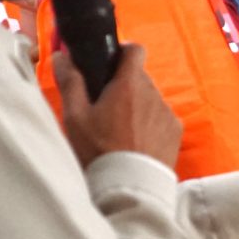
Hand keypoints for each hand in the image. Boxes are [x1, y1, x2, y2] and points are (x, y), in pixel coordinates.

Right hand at [56, 43, 181, 168]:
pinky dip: (148, 124)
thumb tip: (62, 56)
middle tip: (103, 105)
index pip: (134, 50)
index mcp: (129, 85)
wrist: (129, 188)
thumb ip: (70, 82)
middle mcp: (153, 94)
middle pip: (139, 77)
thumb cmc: (99, 151)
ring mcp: (167, 114)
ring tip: (117, 130)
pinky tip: (134, 142)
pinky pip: (161, 119)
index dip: (120, 52)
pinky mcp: (175, 133)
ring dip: (136, 106)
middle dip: (122, 85)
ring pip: (150, 99)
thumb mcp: (75, 116)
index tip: (107, 63)